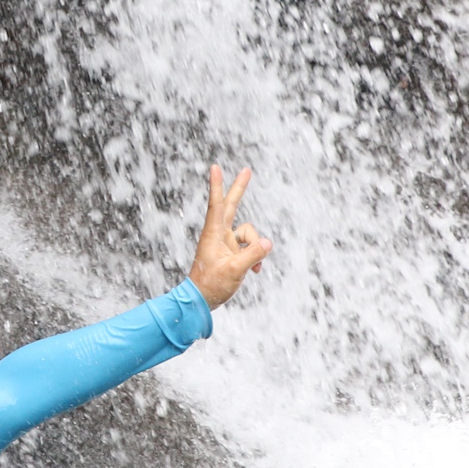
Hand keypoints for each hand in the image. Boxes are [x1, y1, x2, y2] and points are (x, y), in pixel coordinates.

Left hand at [186, 164, 271, 309]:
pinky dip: (255, 255)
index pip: (217, 204)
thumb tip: (267, 242)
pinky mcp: (231, 251)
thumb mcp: (235, 271)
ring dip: (255, 247)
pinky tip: (255, 270)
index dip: (217, 185)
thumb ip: (252, 255)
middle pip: (231, 206)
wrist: (201, 300)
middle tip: (247, 170)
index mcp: (214, 234)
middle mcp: (219, 234)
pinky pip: (249, 247)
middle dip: (240, 189)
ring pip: (248, 234)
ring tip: (254, 267)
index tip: (215, 167)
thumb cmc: (212, 285)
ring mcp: (226, 242)